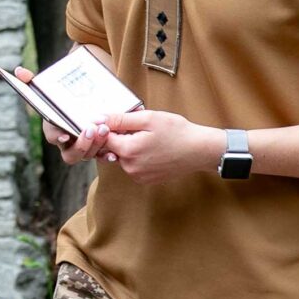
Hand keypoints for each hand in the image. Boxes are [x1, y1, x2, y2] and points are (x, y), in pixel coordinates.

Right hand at [13, 66, 116, 165]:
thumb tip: (18, 71)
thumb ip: (31, 80)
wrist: (80, 99)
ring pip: (87, 155)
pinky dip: (106, 155)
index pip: (52, 136)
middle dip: (81, 144)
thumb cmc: (61, 95)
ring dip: (96, 145)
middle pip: (71, 153)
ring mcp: (81, 148)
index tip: (65, 133)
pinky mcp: (96, 149)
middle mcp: (66, 143)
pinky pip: (100, 157)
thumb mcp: (47, 86)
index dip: (58, 136)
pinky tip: (114, 151)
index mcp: (52, 129)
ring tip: (105, 129)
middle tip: (91, 128)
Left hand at [100, 110, 218, 184]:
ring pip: (121, 157)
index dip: (108, 126)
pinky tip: (151, 148)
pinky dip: (137, 156)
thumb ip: (120, 119)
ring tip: (147, 137)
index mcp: (128, 151)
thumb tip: (97, 119)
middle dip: (119, 136)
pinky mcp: (145, 180)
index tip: (119, 120)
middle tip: (138, 128)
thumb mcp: (148, 118)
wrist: (200, 150)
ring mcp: (138, 176)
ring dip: (128, 146)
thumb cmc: (177, 132)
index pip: (102, 138)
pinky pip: (132, 165)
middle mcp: (130, 167)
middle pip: (111, 148)